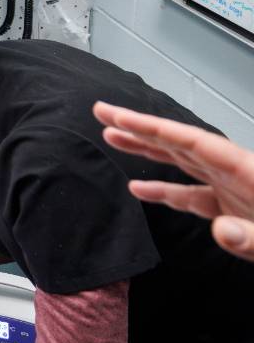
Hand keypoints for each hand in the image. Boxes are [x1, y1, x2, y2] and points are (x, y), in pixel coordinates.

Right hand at [95, 101, 253, 261]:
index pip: (192, 142)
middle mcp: (239, 177)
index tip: (117, 115)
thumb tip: (221, 230)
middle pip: (182, 143)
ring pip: (184, 165)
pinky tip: (140, 190)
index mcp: (249, 174)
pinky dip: (165, 191)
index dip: (152, 127)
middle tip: (102, 112)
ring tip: (112, 139)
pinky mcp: (237, 214)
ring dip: (148, 152)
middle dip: (141, 128)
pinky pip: (194, 197)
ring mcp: (237, 194)